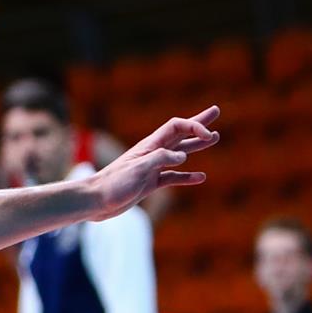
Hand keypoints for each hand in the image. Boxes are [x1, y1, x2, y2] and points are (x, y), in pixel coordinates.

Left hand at [89, 107, 220, 219]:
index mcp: (149, 146)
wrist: (95, 201)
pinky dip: (187, 176)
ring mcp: (151, 168)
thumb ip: (159, 160)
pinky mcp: (149, 183)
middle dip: (199, 123)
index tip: (208, 134)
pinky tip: (200, 177)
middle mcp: (152, 153)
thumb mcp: (137, 170)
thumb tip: (183, 156)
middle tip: (216, 110)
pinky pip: (173, 177)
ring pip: (180, 154)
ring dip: (197, 145)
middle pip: (180, 134)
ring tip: (215, 138)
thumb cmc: (113, 184)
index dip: (194, 126)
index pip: (176, 127)